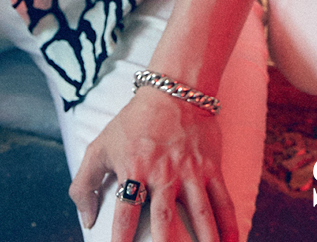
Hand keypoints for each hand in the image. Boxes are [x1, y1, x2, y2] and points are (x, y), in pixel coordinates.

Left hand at [68, 88, 237, 241]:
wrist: (173, 90)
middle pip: (165, 220)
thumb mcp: (101, 145)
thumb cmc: (134, 122)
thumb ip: (86, 183)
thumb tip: (86, 219)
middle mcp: (163, 174)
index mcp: (134, 169)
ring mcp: (190, 172)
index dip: (121, 238)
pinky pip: (223, 203)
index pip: (125, 213)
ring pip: (201, 216)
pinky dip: (230, 227)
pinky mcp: (211, 168)